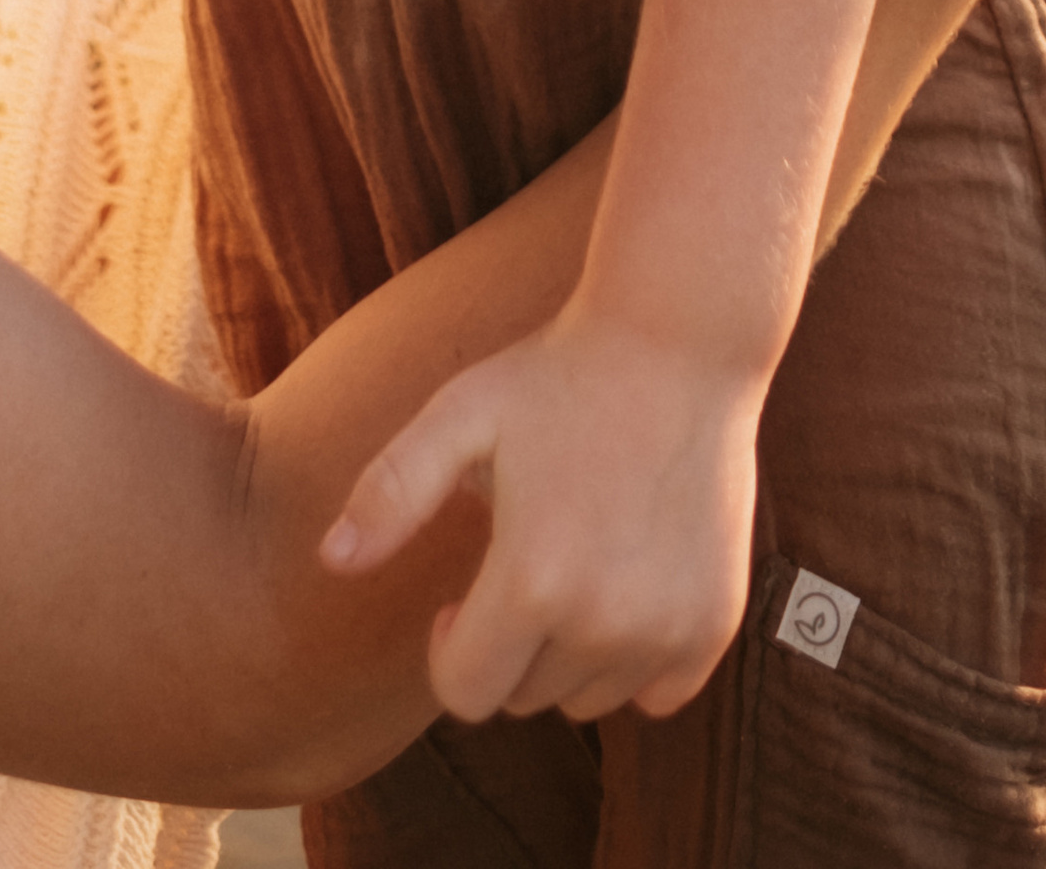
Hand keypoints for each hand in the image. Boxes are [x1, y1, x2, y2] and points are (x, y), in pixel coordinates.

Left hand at [319, 308, 756, 724]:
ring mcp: (669, 630)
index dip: (449, 649)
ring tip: (575, 561)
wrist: (678, 346)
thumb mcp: (459, 416)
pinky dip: (635, 659)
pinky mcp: (715, 627)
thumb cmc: (556, 376)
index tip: (458, 601)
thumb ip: (390, 492)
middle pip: (526, 698)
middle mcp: (606, 625)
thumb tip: (330, 562)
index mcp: (533, 582)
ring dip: (569, 654)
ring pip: (589, 699)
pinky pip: (656, 694)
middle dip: (509, 646)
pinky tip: (627, 582)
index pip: (467, 694)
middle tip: (522, 561)